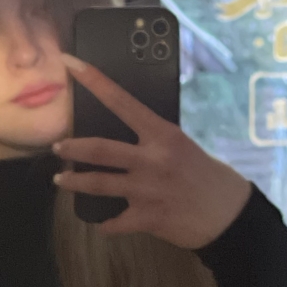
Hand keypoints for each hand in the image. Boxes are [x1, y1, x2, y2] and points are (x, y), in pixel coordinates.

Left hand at [52, 53, 251, 249]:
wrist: (230, 214)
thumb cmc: (204, 174)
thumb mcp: (180, 145)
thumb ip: (150, 139)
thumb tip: (118, 131)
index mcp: (162, 134)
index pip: (121, 101)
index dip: (94, 81)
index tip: (69, 63)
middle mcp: (153, 159)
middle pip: (100, 149)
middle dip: (72, 148)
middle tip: (56, 147)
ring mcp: (148, 189)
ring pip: (99, 184)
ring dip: (74, 183)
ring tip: (60, 180)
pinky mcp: (148, 217)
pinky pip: (115, 222)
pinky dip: (105, 224)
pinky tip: (100, 222)